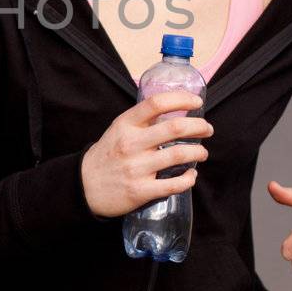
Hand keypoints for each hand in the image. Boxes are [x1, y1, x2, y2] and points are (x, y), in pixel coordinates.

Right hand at [81, 91, 212, 218]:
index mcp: (125, 124)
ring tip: (202, 153)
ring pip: (179, 155)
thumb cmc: (107, 155)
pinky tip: (190, 175)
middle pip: (175, 128)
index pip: (156, 103)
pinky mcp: (140, 190)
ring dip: (198, 152)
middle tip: (207, 130)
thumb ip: (142, 121)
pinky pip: (174, 184)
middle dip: (199, 127)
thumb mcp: (118, 129)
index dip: (182, 99)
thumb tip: (175, 111)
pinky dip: (189, 179)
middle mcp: (131, 143)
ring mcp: (136, 168)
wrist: (84, 186)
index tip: (196, 103)